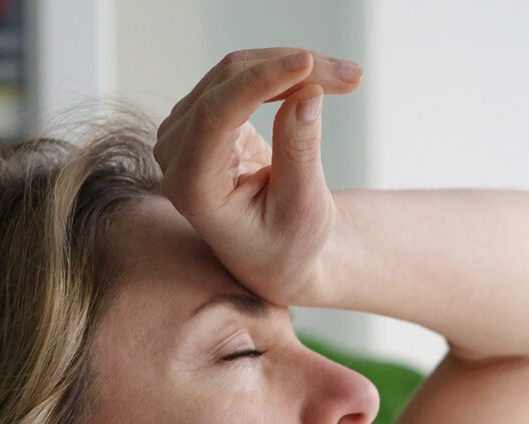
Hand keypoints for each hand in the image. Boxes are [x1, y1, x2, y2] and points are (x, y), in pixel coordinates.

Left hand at [152, 46, 362, 307]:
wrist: (274, 255)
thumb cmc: (288, 245)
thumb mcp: (302, 209)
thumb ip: (299, 153)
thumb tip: (307, 92)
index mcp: (191, 187)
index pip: (215, 115)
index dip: (260, 83)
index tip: (308, 65)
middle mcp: (175, 152)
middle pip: (229, 85)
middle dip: (292, 70)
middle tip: (353, 75)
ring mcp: (185, 129)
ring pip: (239, 71)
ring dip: (294, 64)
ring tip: (349, 76)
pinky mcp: (204, 113)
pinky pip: (244, 75)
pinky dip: (285, 71)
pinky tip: (322, 77)